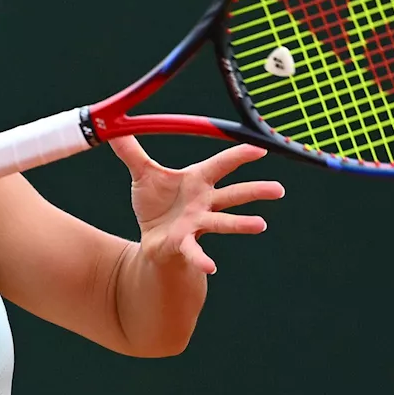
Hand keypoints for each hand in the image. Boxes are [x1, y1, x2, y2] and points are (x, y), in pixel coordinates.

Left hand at [110, 137, 284, 274]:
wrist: (150, 238)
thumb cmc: (155, 204)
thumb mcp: (142, 174)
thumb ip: (131, 151)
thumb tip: (114, 127)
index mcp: (197, 181)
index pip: (221, 165)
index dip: (239, 156)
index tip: (260, 148)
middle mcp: (204, 202)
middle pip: (233, 194)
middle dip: (255, 191)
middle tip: (279, 189)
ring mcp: (197, 224)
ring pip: (223, 222)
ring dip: (241, 224)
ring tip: (261, 225)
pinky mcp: (184, 243)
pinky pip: (195, 251)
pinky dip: (201, 258)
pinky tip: (211, 267)